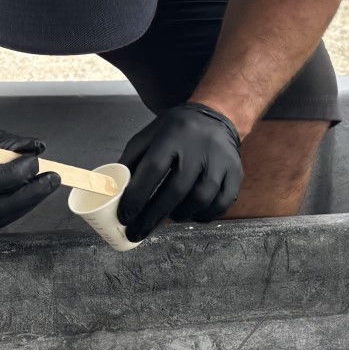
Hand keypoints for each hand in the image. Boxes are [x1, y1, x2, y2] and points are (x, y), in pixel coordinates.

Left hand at [117, 103, 242, 242]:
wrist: (216, 116)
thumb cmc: (176, 131)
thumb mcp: (149, 136)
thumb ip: (131, 161)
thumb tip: (113, 192)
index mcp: (172, 136)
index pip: (152, 169)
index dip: (137, 196)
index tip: (124, 217)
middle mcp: (198, 148)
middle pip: (176, 190)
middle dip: (153, 216)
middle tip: (137, 233)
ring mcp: (220, 160)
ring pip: (200, 199)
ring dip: (180, 215)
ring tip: (169, 216)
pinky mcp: (235, 172)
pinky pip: (221, 203)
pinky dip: (204, 215)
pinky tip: (192, 214)